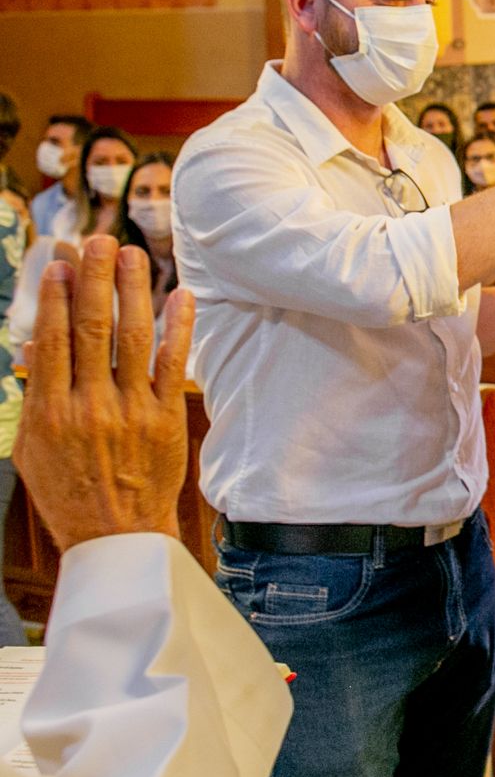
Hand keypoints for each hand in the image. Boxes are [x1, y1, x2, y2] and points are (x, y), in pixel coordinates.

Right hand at [15, 237, 195, 550]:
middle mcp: (90, 405)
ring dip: (133, 291)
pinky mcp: (165, 417)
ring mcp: (131, 410)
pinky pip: (171, 363)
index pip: (53, 340)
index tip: (61, 263)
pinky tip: (179, 295)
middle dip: (95, 280)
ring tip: (132, 254)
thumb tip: (36, 344)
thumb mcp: (32, 447)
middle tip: (99, 241)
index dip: (56, 298)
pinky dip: (177, 327)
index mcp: (50, 412)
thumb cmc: (69, 491)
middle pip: (91, 328)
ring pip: (131, 338)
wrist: (117, 535)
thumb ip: (35, 395)